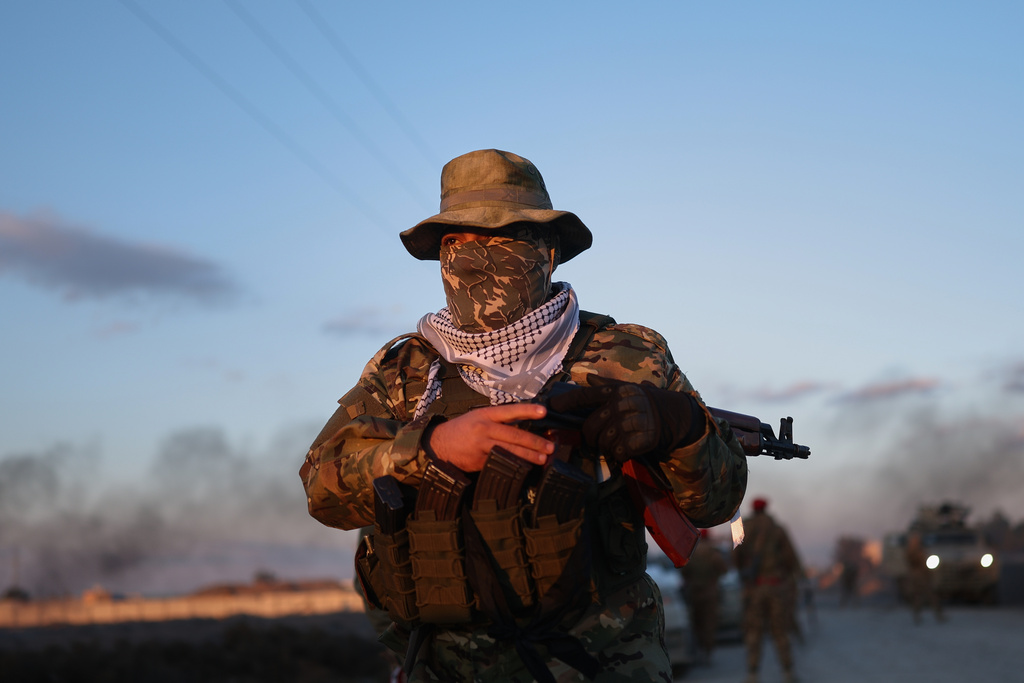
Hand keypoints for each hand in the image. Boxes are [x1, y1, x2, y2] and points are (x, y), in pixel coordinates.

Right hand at [427, 403, 554, 471]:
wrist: (439, 445)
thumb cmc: (462, 429)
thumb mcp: (477, 417)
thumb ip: (498, 420)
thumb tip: (523, 424)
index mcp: (484, 415)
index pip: (510, 411)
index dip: (527, 411)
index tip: (543, 411)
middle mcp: (484, 429)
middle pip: (514, 435)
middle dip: (534, 442)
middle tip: (549, 446)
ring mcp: (481, 446)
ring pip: (509, 451)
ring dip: (528, 456)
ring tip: (543, 458)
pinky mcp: (479, 461)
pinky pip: (500, 463)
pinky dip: (514, 465)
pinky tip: (525, 468)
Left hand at [547, 377, 702, 460]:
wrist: (677, 416)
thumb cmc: (649, 402)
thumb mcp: (629, 389)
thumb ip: (608, 386)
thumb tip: (589, 378)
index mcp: (615, 392)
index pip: (584, 396)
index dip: (565, 403)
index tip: (550, 407)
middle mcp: (620, 405)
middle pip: (590, 427)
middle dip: (590, 437)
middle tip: (598, 439)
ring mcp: (630, 423)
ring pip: (603, 442)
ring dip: (606, 447)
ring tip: (617, 442)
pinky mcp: (640, 439)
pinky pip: (618, 453)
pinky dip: (620, 454)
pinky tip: (626, 449)